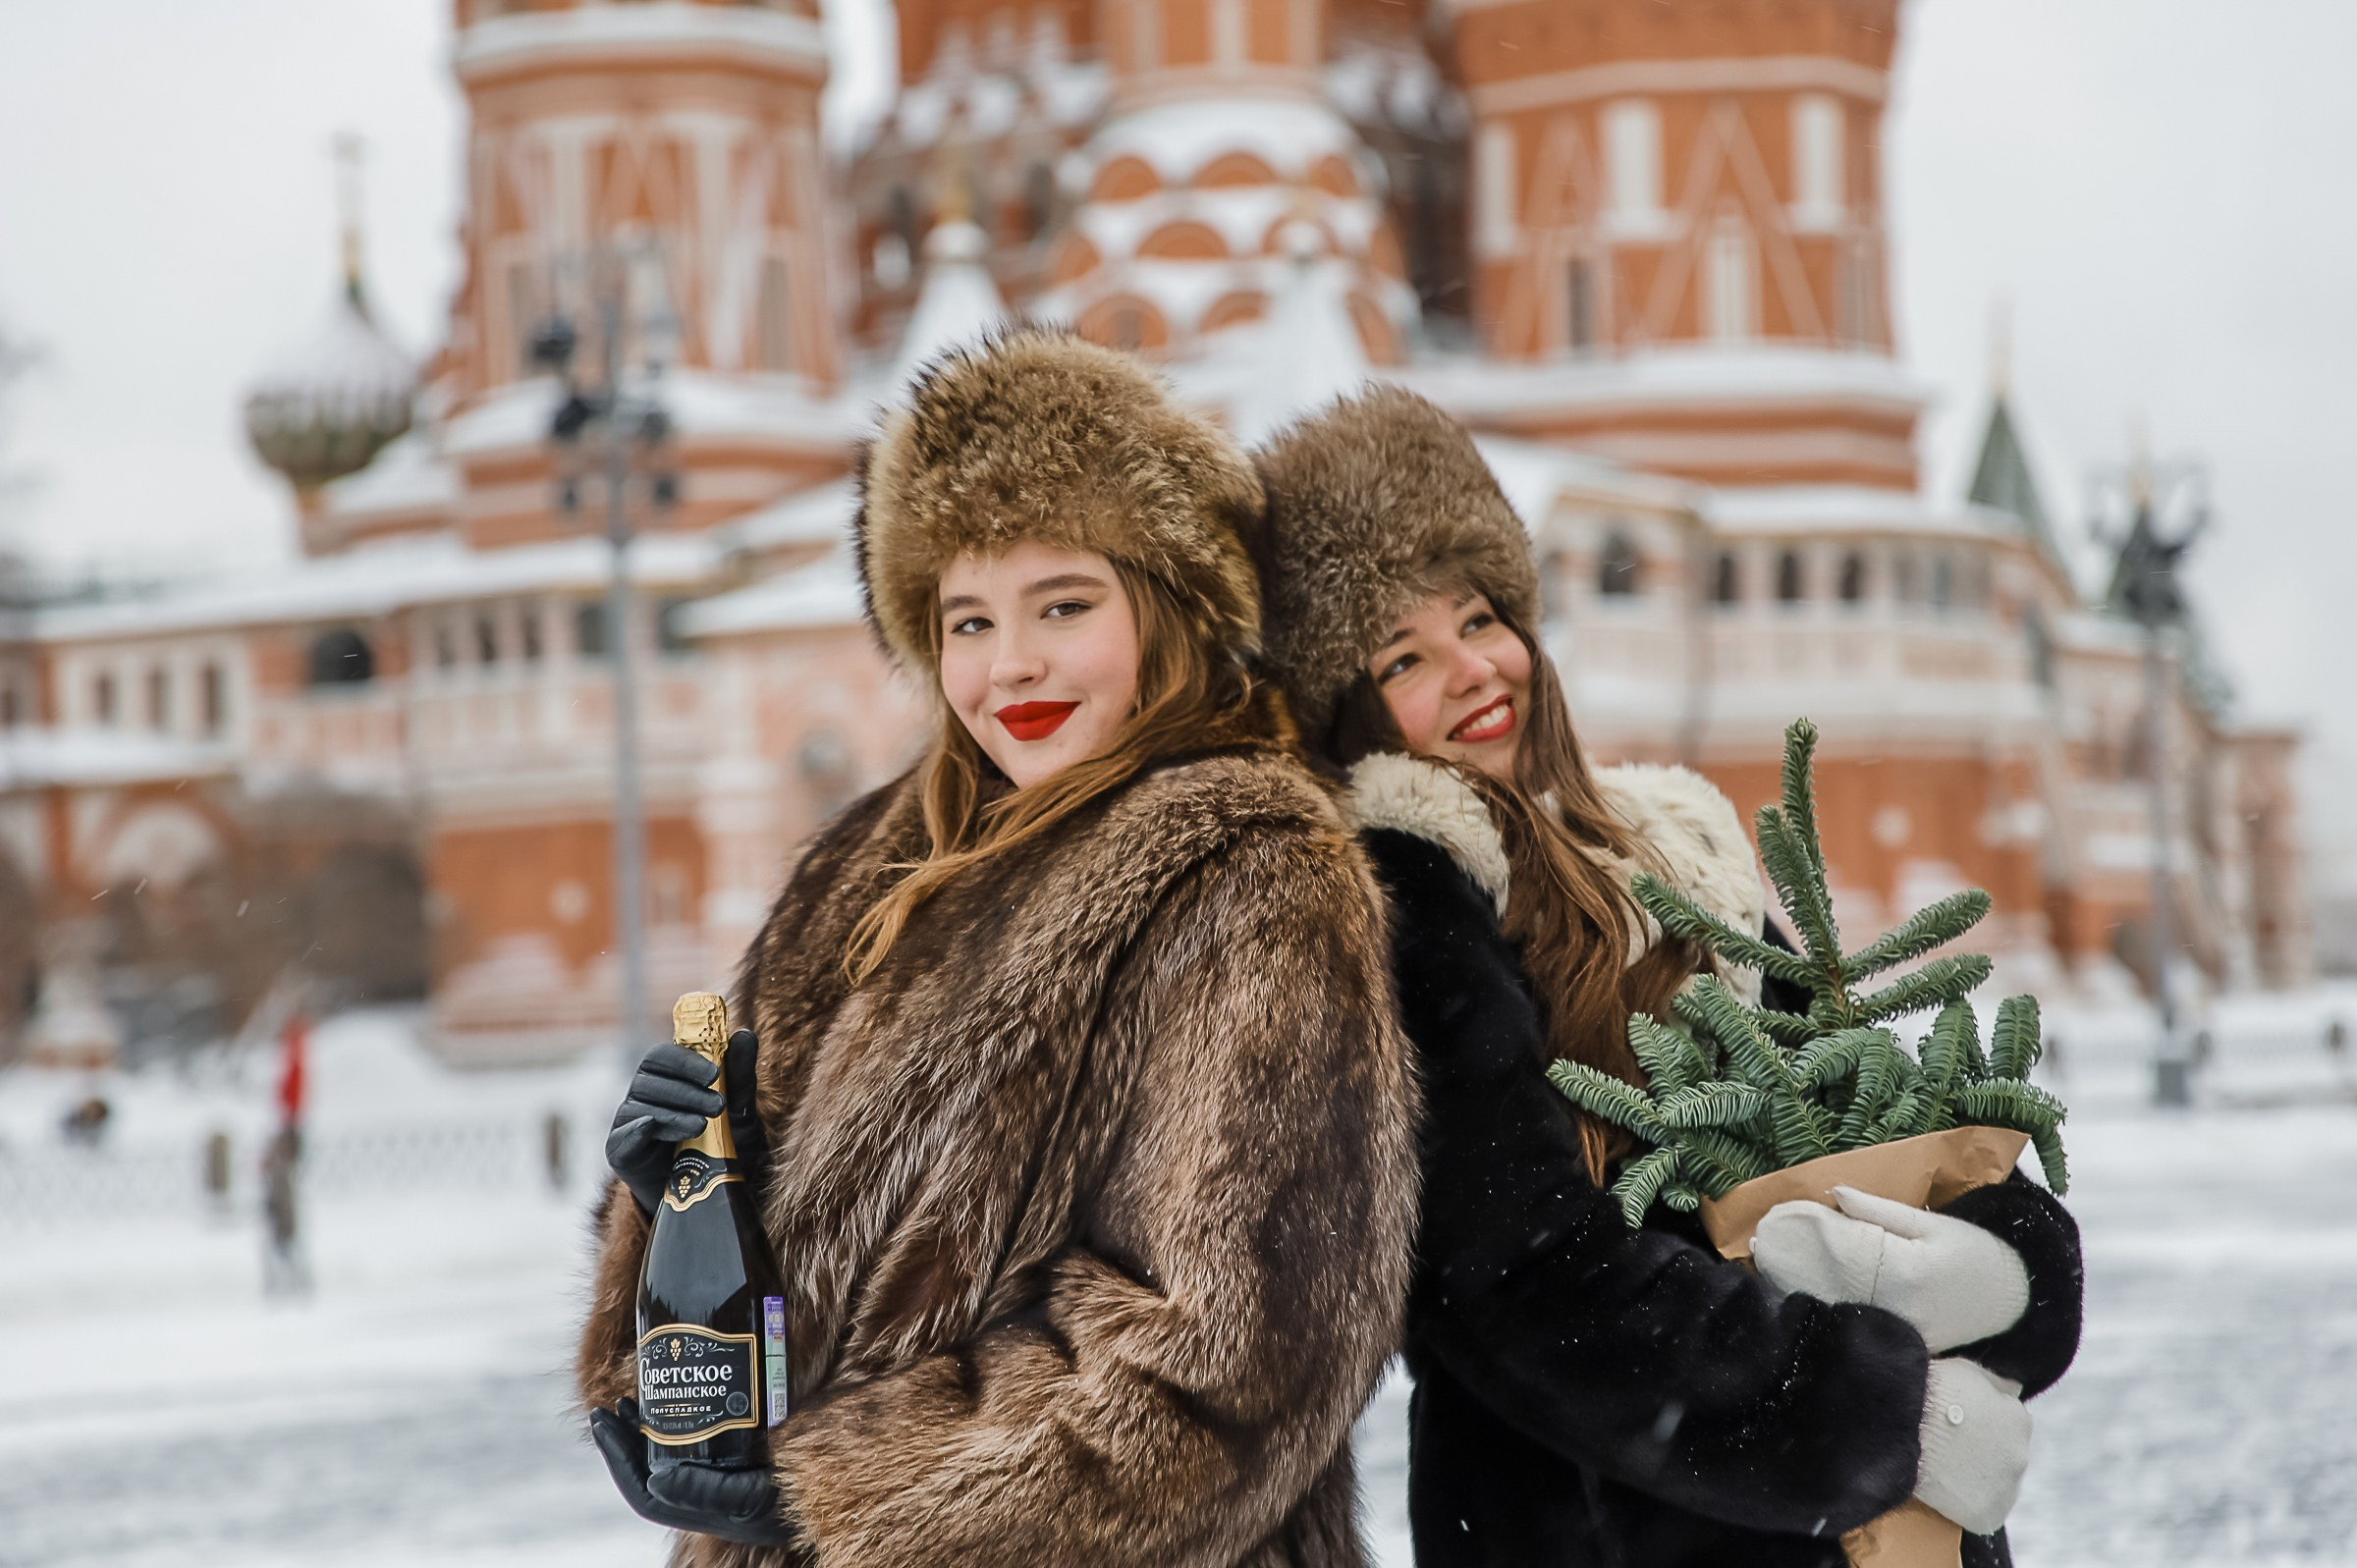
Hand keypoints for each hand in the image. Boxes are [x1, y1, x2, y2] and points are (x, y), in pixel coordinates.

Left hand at [590, 1399, 797, 1546]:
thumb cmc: (792, 1501)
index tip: (604, 1420)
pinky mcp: (734, 1461)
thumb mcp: (749, 1498)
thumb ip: (706, 1491)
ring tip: (631, 1400)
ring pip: (667, 1458)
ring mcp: (717, 1479)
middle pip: (649, 1471)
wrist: (829, 1496)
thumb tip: (657, 1478)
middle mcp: (703, 1496)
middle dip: (623, 1441)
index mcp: (700, 1509)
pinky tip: (675, 1401)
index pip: (644, 1491)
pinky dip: (676, 1425)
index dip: (618, 1459)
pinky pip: (693, 1445)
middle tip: (608, 1407)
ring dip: (644, 1432)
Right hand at [605, 1030, 764, 1214]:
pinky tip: (653, 1128)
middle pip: (651, 1078)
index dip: (685, 1060)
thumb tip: (744, 1034)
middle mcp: (642, 1095)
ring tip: (703, 1127)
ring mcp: (629, 1122)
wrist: (709, 1193)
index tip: (714, 1073)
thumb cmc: (721, 1145)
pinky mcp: (620, 1151)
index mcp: (666, 1078)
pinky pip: (623, 1136)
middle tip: (718, 1105)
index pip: (662, 1055)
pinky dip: (638, 1130)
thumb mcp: (738, 1111)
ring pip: (643, 1107)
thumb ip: (740, 1075)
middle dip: (687, 1090)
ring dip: (675, 1114)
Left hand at [1751, 1185, 2029, 1352]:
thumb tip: (1833, 1194)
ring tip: (1764, 1262)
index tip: (1770, 1221)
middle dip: (1790, 1263)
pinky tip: (1795, 1288)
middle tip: (1755, 1243)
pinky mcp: (1897, 1343)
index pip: (1841, 1250)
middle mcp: (1894, 1308)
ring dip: (1798, 1285)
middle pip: (1829, 1283)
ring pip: (1835, 1306)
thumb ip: (1880, 1212)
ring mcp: (1895, 1331)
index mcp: (1905, 1273)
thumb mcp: (1932, 1223)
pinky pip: (1852, 1321)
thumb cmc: (1975, 1252)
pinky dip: (1821, 1304)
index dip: (1804, 1235)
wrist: (2015, 1299)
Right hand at [1913, 1357, 2030, 1534]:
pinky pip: (1982, 1514)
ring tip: (1944, 1470)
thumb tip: (2015, 1389)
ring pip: (1995, 1486)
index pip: (2009, 1424)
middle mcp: (2020, 1454)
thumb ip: (1996, 1381)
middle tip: (1950, 1447)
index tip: (1959, 1423)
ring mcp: (2006, 1488)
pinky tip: (1945, 1492)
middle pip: (2004, 1456)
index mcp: (2019, 1419)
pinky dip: (1967, 1505)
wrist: (1905, 1425)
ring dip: (1978, 1479)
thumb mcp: (1966, 1370)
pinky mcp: (1987, 1515)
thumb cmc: (1930, 1391)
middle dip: (1984, 1452)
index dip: (1982, 1423)